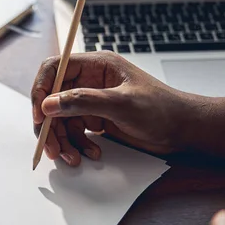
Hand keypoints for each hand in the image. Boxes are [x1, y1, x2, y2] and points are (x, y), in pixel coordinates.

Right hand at [31, 51, 197, 165]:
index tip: (39, 115)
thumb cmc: (162, 109)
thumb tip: (48, 105)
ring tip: (72, 158)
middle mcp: (89, 81)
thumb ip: (82, 101)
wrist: (184, 130)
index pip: (54, 69)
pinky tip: (91, 154)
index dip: (41, 91)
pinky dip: (77, 145)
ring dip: (63, 140)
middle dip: (50, 125)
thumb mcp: (121, 104)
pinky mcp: (96, 119)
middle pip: (52, 99)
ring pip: (61, 120)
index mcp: (95, 66)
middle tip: (51, 147)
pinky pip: (74, 132)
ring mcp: (92, 101)